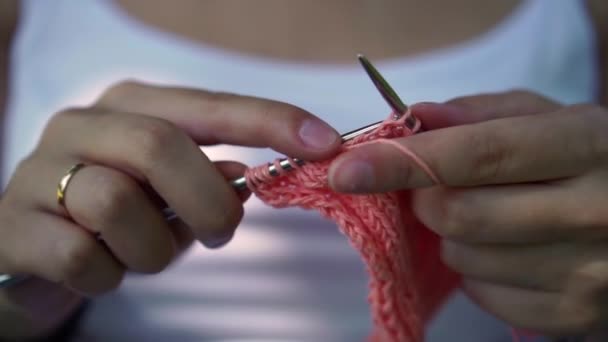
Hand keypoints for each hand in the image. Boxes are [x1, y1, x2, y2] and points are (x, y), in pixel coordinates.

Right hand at [0, 81, 340, 295]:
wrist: (33, 250)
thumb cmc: (116, 214)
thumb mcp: (169, 193)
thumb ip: (204, 177)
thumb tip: (243, 179)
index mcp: (131, 106)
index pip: (209, 105)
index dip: (270, 121)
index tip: (324, 143)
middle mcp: (83, 125)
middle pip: (160, 146)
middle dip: (208, 202)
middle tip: (221, 232)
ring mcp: (38, 171)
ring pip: (118, 204)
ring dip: (154, 248)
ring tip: (146, 254)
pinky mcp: (13, 227)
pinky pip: (82, 257)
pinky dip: (110, 277)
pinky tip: (104, 271)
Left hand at [328, 90, 607, 335]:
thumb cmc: (588, 159)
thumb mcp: (546, 119)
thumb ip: (477, 114)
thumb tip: (409, 119)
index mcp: (586, 146)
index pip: (476, 154)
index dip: (403, 162)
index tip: (348, 170)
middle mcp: (592, 212)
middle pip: (457, 214)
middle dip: (425, 199)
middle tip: (436, 186)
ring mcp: (586, 273)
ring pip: (463, 259)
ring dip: (453, 237)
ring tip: (492, 216)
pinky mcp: (575, 316)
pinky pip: (484, 297)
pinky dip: (477, 273)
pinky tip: (508, 250)